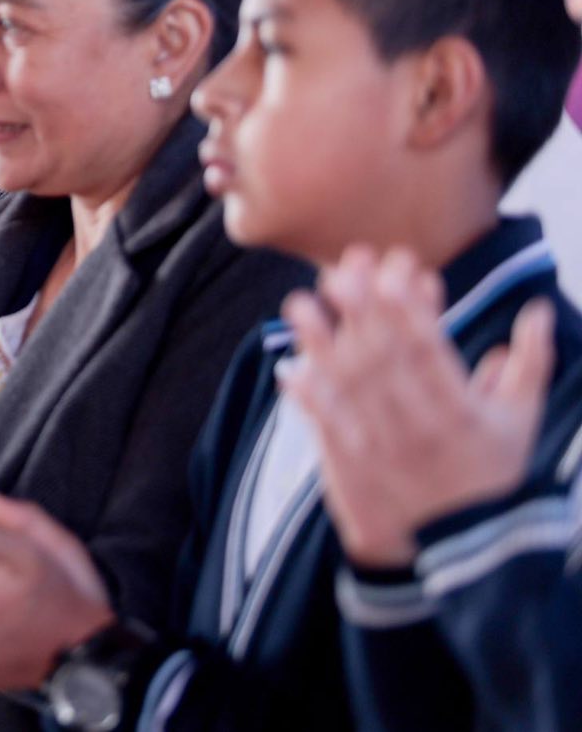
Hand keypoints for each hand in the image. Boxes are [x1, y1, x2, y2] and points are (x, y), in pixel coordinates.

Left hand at [281, 245, 553, 566]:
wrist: (468, 554)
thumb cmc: (492, 474)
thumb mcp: (519, 422)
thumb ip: (529, 363)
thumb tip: (537, 307)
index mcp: (463, 412)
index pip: (433, 353)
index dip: (410, 313)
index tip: (391, 274)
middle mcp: (421, 428)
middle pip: (384, 363)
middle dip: (359, 315)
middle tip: (335, 273)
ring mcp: (385, 450)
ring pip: (348, 391)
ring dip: (321, 346)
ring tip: (297, 305)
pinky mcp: (355, 470)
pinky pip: (327, 430)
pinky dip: (308, 399)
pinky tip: (289, 368)